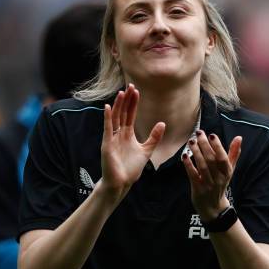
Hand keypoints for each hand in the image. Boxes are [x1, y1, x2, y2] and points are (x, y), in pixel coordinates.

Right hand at [100, 84, 164, 201]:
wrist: (121, 183)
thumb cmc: (131, 169)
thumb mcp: (146, 151)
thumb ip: (153, 137)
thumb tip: (162, 123)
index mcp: (127, 134)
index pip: (130, 114)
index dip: (133, 103)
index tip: (136, 90)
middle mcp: (118, 134)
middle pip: (123, 113)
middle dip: (127, 100)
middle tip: (131, 86)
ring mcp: (112, 138)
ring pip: (115, 118)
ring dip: (118, 105)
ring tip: (122, 93)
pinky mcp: (107, 145)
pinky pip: (107, 129)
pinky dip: (107, 118)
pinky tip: (109, 107)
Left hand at [182, 130, 241, 221]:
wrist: (213, 207)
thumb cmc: (221, 184)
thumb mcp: (229, 170)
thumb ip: (234, 153)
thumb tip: (239, 137)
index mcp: (227, 172)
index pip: (223, 158)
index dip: (218, 146)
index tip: (211, 135)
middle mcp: (219, 178)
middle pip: (211, 160)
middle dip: (204, 145)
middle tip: (198, 133)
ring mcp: (208, 184)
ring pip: (202, 166)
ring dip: (196, 152)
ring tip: (191, 141)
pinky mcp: (198, 189)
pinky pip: (193, 175)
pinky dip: (188, 165)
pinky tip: (184, 156)